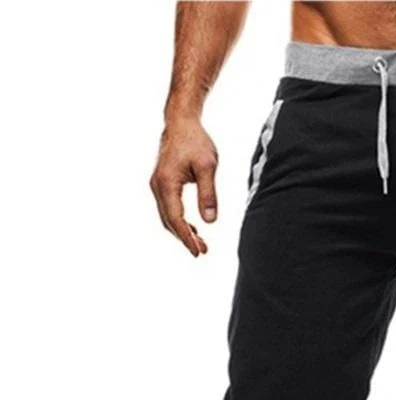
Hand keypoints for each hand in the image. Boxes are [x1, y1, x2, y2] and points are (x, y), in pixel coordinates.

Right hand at [150, 119, 217, 256]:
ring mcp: (157, 185)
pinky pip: (168, 208)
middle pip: (169, 221)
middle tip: (202, 252)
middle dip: (185, 238)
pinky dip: (179, 221)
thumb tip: (210, 221)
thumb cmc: (196, 142)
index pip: (176, 219)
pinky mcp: (161, 183)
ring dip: (182, 232)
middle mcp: (157, 186)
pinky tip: (193, 228)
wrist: (181, 123)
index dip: (186, 238)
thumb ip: (208, 194)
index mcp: (166, 184)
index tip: (198, 252)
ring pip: (167, 216)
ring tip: (200, 244)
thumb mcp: (207, 168)